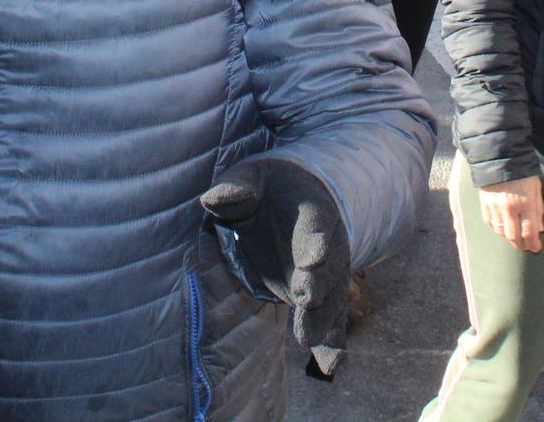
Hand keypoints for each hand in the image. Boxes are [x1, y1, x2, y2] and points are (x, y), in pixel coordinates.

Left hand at [201, 156, 350, 374]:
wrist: (295, 203)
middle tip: (305, 298)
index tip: (310, 259)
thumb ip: (236, 187)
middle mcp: (328, 244)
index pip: (317, 225)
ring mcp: (326, 273)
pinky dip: (332, 341)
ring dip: (321, 318)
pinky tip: (331, 365)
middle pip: (327, 266)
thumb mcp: (251, 177)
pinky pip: (331, 319)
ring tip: (306, 338)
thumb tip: (212, 198)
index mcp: (314, 210)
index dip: (315, 241)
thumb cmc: (267, 188)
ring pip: (331, 297)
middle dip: (317, 283)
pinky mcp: (319, 296)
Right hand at [477, 176, 543, 252]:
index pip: (529, 231)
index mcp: (525, 202)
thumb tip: (539, 229)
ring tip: (515, 238)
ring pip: (501, 232)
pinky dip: (497, 228)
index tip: (536, 248)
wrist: (500, 158)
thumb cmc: (522, 173)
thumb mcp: (536, 188)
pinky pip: (490, 223)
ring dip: (509, 238)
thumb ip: (538, 209)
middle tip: (526, 247)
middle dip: (521, 245)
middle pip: (514, 236)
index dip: (533, 244)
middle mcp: (509, 207)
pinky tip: (503, 228)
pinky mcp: (485, 203)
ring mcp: (495, 206)